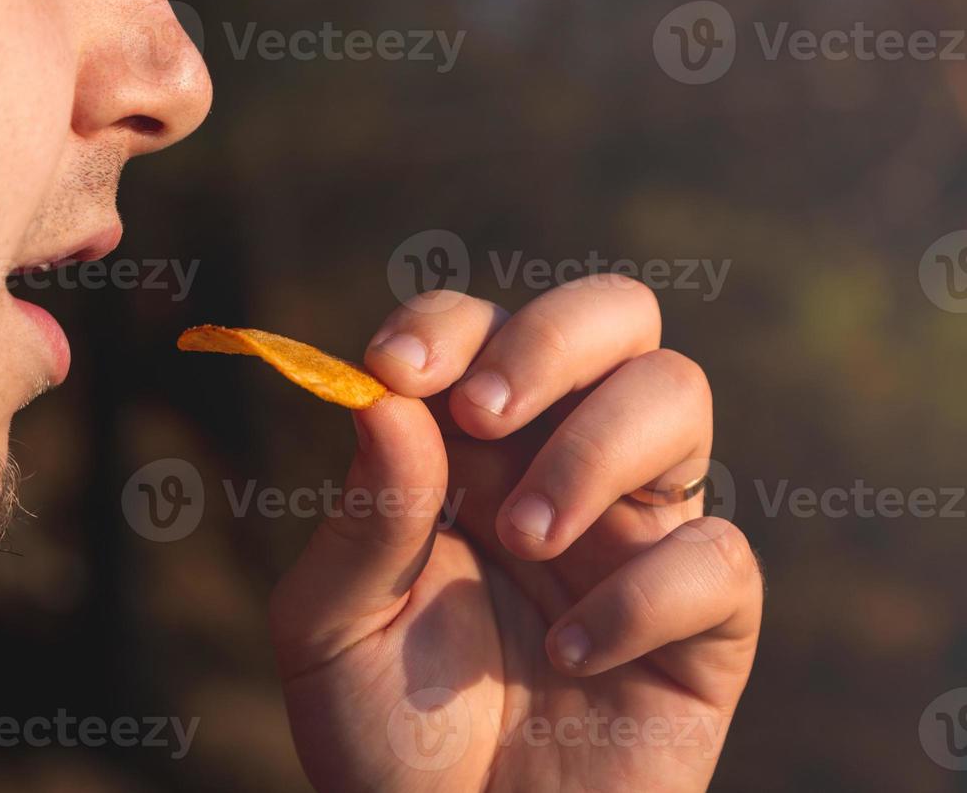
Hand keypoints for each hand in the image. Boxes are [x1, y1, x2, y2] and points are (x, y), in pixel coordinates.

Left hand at [270, 276, 761, 792]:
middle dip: (551, 340)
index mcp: (467, 450)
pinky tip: (570, 654)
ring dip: (596, 448)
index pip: (482, 327)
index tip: (395, 370)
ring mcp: (638, 534)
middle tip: (481, 416)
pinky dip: (644, 595)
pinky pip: (719, 556)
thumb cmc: (386, 735)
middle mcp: (559, 466)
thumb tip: (384, 397)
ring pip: (677, 394)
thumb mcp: (333, 629)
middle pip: (613, 317)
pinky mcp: (704, 622)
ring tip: (525, 538)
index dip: (448, 324)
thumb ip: (363, 518)